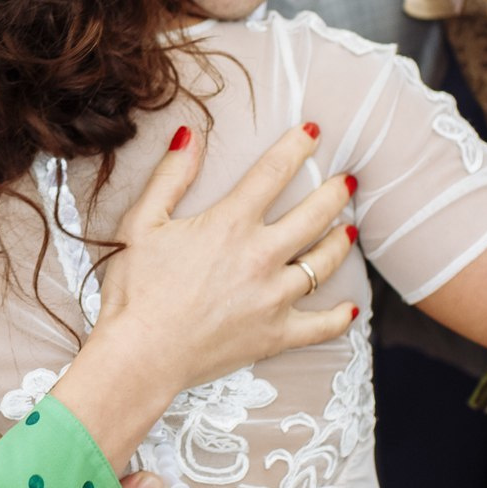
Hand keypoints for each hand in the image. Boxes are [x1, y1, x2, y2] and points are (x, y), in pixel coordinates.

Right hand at [96, 123, 359, 394]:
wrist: (139, 356)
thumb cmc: (134, 290)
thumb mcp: (141, 223)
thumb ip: (170, 177)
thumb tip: (190, 135)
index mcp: (231, 223)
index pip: (274, 172)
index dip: (297, 146)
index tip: (315, 131)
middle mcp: (262, 256)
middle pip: (314, 215)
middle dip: (336, 192)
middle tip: (348, 180)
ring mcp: (274, 298)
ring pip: (324, 263)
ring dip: (341, 242)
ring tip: (349, 228)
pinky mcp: (275, 335)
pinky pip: (321, 326)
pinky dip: (340, 317)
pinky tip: (352, 307)